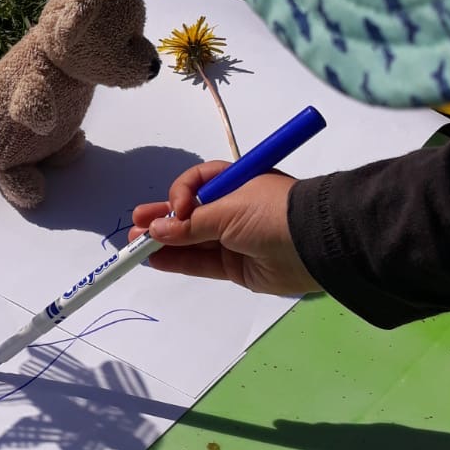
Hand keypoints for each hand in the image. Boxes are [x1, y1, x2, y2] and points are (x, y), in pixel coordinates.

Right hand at [128, 165, 320, 296]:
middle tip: (135, 226)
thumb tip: (156, 230)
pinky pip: (200, 262)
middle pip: (190, 214)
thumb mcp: (229, 211)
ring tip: (135, 245)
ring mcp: (234, 239)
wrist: (315, 246)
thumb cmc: (272, 213)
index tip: (175, 207)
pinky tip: (155, 259)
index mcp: (236, 183)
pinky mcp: (235, 266)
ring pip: (191, 240)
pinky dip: (178, 261)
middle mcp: (233, 209)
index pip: (197, 184)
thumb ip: (191, 225)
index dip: (180, 194)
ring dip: (164, 242)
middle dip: (162, 220)